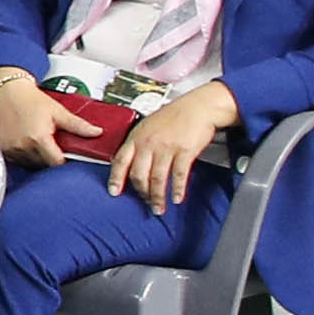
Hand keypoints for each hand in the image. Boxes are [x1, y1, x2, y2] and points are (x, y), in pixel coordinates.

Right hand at [0, 65, 71, 169]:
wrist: (8, 91)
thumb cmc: (31, 99)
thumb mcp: (58, 111)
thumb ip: (78, 125)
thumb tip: (96, 133)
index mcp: (38, 138)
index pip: (56, 163)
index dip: (63, 160)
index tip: (64, 153)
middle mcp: (23, 146)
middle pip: (43, 164)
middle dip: (49, 156)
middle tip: (50, 141)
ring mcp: (10, 148)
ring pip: (29, 163)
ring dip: (36, 157)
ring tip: (37, 140)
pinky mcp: (2, 148)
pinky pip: (16, 159)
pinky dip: (23, 154)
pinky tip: (25, 141)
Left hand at [104, 78, 235, 213]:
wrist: (198, 107)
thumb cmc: (174, 116)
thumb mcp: (148, 126)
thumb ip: (138, 143)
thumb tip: (130, 162)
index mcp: (137, 137)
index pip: (120, 161)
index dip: (116, 178)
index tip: (114, 192)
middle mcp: (149, 143)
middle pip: (138, 174)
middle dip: (141, 193)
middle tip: (145, 203)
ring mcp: (166, 147)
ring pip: (157, 178)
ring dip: (157, 197)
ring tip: (159, 207)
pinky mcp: (184, 151)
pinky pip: (178, 175)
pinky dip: (177, 189)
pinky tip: (176, 198)